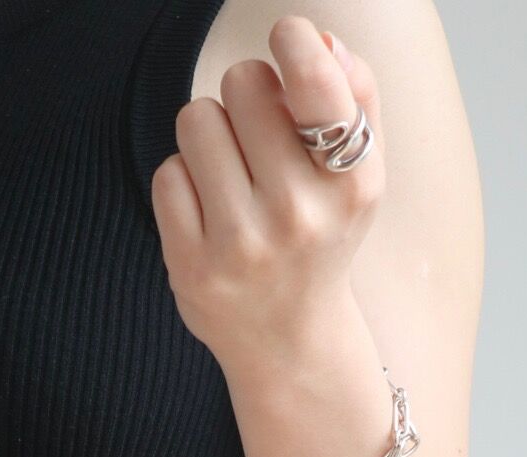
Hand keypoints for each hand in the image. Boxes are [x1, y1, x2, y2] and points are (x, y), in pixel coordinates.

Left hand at [152, 15, 384, 369]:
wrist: (289, 343)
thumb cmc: (322, 239)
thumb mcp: (359, 177)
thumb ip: (355, 99)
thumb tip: (322, 41)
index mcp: (350, 186)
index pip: (315, 82)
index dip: (294, 42)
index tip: (287, 42)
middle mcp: (298, 216)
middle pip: (243, 83)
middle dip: (246, 96)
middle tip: (258, 140)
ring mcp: (241, 246)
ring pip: (197, 119)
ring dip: (209, 135)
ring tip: (233, 178)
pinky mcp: (192, 267)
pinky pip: (167, 173)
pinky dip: (184, 184)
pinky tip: (209, 215)